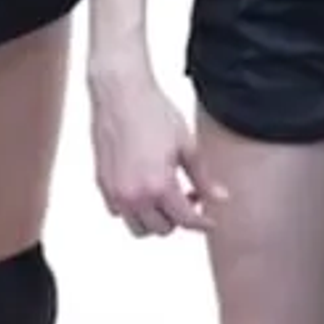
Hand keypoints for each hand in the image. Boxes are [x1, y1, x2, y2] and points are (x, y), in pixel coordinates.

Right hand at [87, 64, 221, 237]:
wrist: (121, 93)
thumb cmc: (155, 114)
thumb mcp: (187, 145)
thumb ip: (203, 177)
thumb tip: (221, 199)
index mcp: (159, 186)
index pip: (185, 220)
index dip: (202, 223)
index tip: (210, 222)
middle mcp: (134, 196)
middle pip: (162, 229)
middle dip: (179, 219)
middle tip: (190, 196)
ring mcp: (115, 192)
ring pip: (138, 227)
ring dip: (155, 219)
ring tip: (167, 196)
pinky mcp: (102, 184)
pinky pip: (119, 212)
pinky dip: (133, 209)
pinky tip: (145, 188)